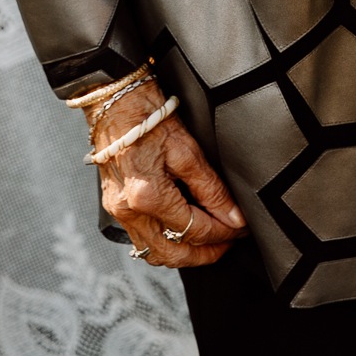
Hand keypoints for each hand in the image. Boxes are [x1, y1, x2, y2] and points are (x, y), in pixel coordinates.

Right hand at [86, 82, 244, 267]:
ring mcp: (118, 211)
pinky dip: (163, 244)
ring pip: (154, 253)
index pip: (194, 229)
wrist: (115, 101)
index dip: (223, 232)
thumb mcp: (187, 148)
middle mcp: (129, 211)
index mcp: (148, 196)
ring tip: (210, 243)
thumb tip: (232, 216)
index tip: (241, 228)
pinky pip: (140, 240)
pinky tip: (180, 234)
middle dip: (205, 253)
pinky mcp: (115, 206)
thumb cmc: (149, 116)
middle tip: (230, 243)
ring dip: (184, 254)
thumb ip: (210, 188)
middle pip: (172, 253)